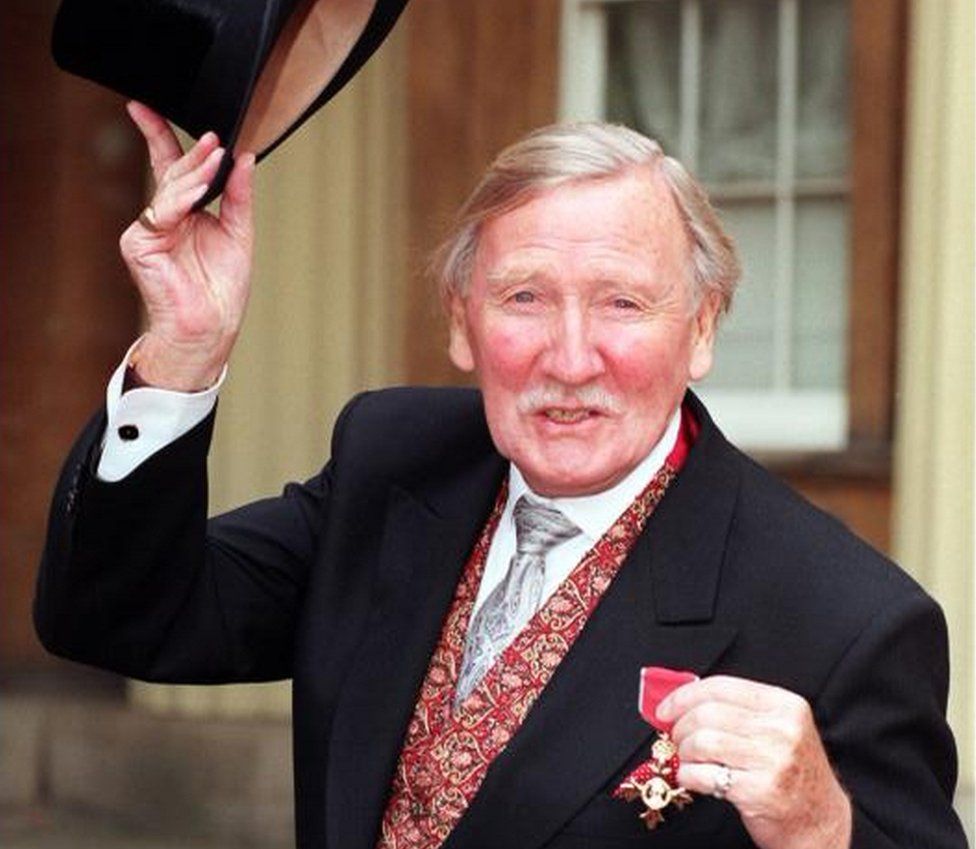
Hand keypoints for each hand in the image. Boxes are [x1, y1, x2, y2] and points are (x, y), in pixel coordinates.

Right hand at [118, 101, 255, 390]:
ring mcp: (147, 229)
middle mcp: (162, 218)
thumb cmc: (221, 289)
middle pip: (172, 171)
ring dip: (196, 171)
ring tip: (216, 156)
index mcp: (183, 212)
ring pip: (170, 188)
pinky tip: (202, 187)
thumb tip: (245, 159)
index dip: (159, 134)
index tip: (147, 107)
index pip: (169, 165)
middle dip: (194, 153)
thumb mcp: (239, 233)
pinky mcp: (138, 243)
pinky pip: (162, 210)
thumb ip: (239, 196)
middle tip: (215, 138)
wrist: (210, 326)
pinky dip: (183, 196)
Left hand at [657, 676, 851, 848]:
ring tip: (687, 758)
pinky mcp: (761, 792)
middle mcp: (783, 730)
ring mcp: (774, 761)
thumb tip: (682, 699)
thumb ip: (738, 710)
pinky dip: (688, 775)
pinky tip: (691, 777)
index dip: (684, 695)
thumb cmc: (792, 773)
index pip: (721, 686)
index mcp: (785, 705)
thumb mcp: (778, 730)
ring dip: (685, 751)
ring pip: (704, 742)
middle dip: (680, 726)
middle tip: (675, 737)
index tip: (666, 708)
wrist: (821, 822)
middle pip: (708, 713)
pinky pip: (705, 775)